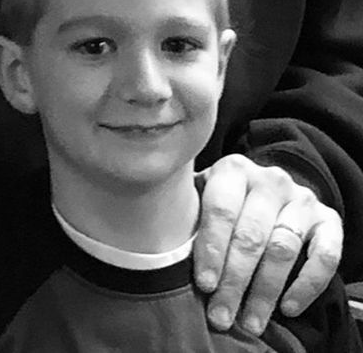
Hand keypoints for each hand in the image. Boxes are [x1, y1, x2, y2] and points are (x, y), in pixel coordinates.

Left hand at [195, 154, 342, 334]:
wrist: (269, 190)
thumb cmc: (224, 201)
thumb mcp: (202, 198)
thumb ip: (189, 216)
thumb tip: (161, 252)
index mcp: (232, 170)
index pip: (220, 210)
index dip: (212, 249)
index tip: (204, 284)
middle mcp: (270, 180)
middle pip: (250, 235)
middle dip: (235, 280)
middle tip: (221, 313)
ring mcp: (302, 199)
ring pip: (284, 249)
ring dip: (264, 291)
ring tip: (250, 321)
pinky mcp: (329, 220)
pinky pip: (324, 255)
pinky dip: (306, 284)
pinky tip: (288, 308)